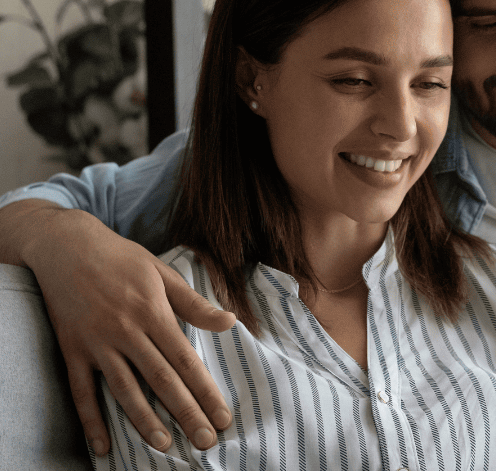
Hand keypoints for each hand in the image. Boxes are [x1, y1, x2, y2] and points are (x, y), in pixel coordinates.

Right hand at [2, 200, 235, 455]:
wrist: (67, 246)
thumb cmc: (122, 258)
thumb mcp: (162, 273)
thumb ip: (195, 303)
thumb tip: (230, 322)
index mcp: (153, 312)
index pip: (186, 360)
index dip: (206, 391)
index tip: (223, 416)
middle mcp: (126, 331)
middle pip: (161, 380)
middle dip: (185, 412)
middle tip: (205, 441)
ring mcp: (97, 343)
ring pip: (124, 390)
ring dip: (144, 421)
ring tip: (163, 446)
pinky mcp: (72, 350)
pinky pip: (82, 392)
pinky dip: (91, 420)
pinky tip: (102, 446)